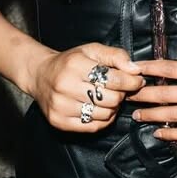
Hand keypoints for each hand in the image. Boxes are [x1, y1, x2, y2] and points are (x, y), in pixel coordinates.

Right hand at [30, 43, 144, 131]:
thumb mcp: (92, 50)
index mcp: (75, 65)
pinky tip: (101, 110)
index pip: (113, 79)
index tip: (136, 80)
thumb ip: (116, 56)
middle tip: (119, 90)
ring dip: (112, 108)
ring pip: (104, 114)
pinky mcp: (59, 121)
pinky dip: (103, 120)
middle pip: (111, 98)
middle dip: (121, 94)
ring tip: (108, 98)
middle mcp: (65, 86)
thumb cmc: (70, 62)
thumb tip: (136, 70)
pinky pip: (92, 127)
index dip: (131, 81)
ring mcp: (61, 106)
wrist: (40, 75)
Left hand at [131, 29, 176, 138]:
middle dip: (145, 94)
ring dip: (153, 115)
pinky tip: (159, 134)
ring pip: (174, 114)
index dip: (152, 67)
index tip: (135, 67)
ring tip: (137, 115)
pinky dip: (172, 134)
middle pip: (168, 93)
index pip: (173, 68)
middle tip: (127, 94)